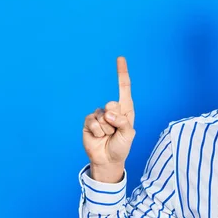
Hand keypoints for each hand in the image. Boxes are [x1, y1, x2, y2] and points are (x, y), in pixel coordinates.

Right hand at [82, 56, 135, 181]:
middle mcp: (112, 109)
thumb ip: (122, 122)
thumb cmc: (121, 146)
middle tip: (115, 131)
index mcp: (125, 109)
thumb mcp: (128, 134)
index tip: (120, 58)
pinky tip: (98, 137)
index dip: (122, 73)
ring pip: (102, 117)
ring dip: (106, 130)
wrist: (107, 160)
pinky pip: (92, 122)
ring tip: (108, 136)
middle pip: (112, 104)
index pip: (124, 88)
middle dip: (115, 120)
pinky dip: (97, 131)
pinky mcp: (88, 121)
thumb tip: (109, 113)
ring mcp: (100, 115)